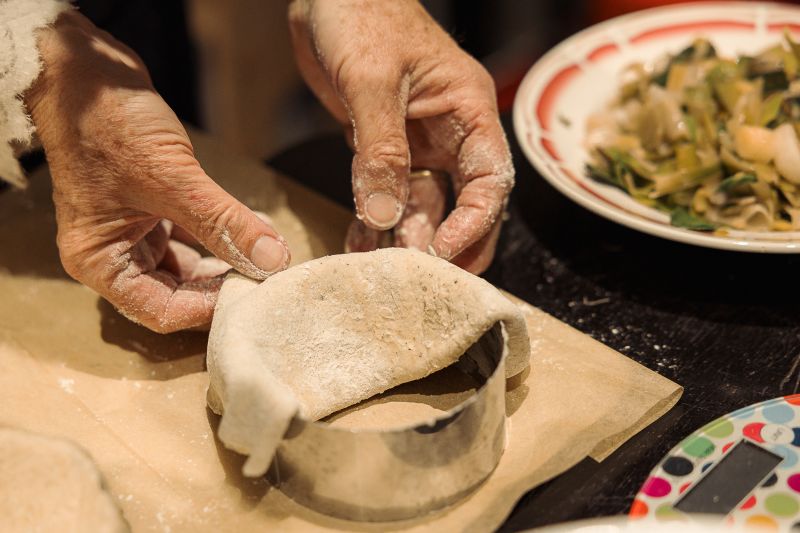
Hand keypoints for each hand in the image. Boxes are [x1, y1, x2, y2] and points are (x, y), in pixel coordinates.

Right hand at [26, 11, 289, 332]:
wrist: (86, 71)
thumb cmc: (108, 123)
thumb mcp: (173, 179)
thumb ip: (224, 222)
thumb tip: (273, 259)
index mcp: (101, 261)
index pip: (161, 310)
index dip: (208, 309)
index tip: (253, 296)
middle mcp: (113, 254)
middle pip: (176, 293)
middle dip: (222, 287)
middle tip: (267, 281)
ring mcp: (131, 231)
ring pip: (188, 265)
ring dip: (226, 261)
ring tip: (266, 258)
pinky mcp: (150, 209)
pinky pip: (191, 235)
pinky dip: (219, 235)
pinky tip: (254, 231)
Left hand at [288, 0, 512, 273]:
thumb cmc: (362, 16)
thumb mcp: (373, 83)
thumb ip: (380, 148)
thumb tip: (383, 215)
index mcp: (469, 111)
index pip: (489, 179)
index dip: (474, 222)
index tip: (444, 253)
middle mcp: (450, 133)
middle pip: (466, 202)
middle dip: (452, 243)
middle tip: (430, 282)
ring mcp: (417, 143)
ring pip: (423, 204)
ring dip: (405, 237)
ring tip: (385, 271)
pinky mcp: (383, 147)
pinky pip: (387, 193)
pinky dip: (375, 220)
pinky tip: (359, 244)